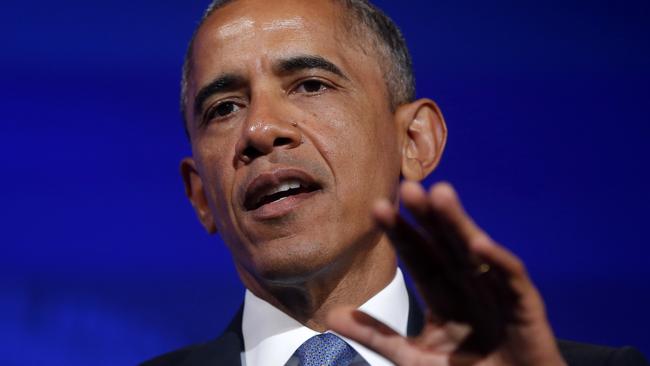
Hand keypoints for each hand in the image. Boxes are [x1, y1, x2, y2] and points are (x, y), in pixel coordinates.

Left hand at [327, 181, 565, 365]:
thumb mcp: (414, 358)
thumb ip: (378, 336)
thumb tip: (332, 317)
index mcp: (442, 293)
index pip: (417, 256)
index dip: (400, 233)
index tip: (377, 208)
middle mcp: (467, 285)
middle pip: (445, 244)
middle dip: (428, 217)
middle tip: (408, 188)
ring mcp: (495, 291)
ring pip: (474, 252)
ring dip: (459, 225)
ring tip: (440, 196)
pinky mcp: (525, 305)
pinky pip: (511, 278)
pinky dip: (497, 261)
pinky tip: (478, 245)